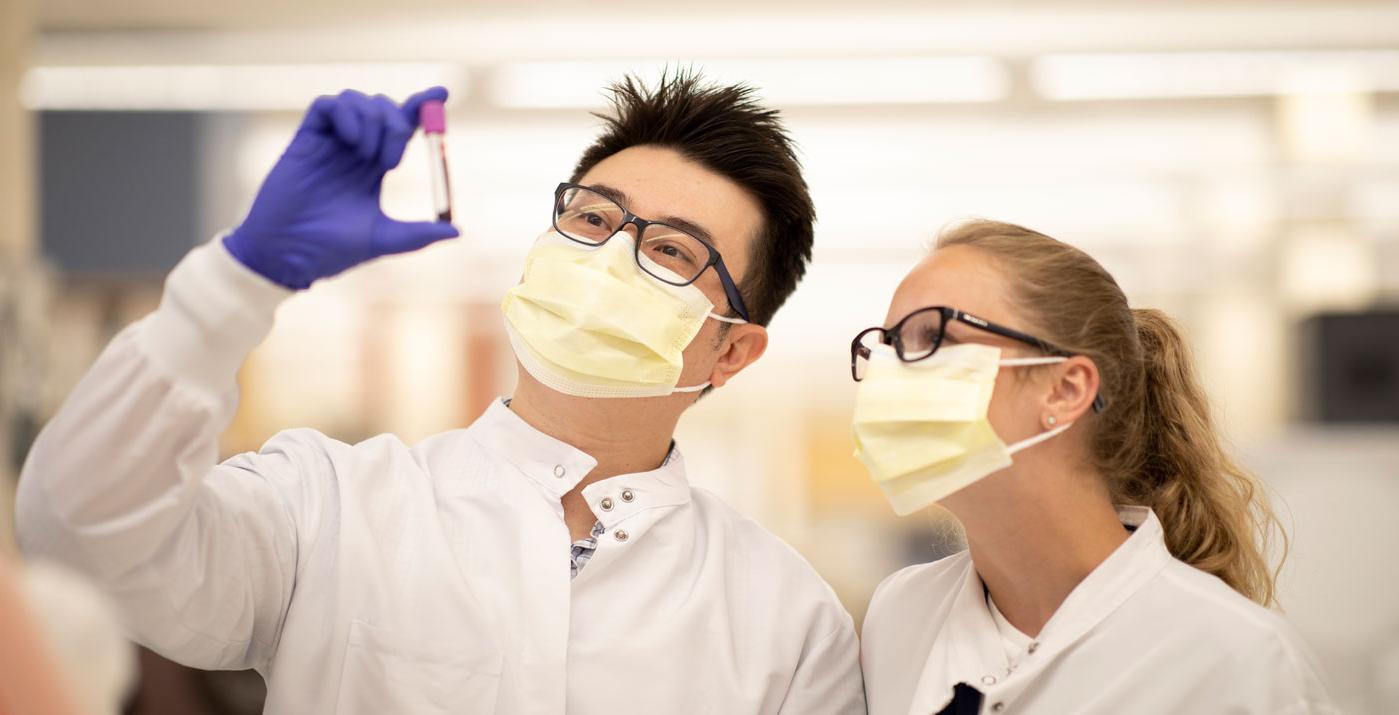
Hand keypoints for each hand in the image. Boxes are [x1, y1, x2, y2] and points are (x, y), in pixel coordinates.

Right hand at [223, 87, 458, 288]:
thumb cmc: (333, 250)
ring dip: (373, 120)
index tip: (442, 94)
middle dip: (397, 122)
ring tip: (368, 157)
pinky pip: (326, 105)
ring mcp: (330, 142)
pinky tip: (352, 142)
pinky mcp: (305, 140)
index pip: (403, 125)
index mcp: (376, 166)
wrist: (290, 254)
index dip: (421, 105)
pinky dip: (345, 113)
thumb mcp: (384, 239)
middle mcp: (355, 149)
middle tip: (392, 161)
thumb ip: (420, 234)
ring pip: (357, 100)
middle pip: (384, 108)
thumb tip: (457, 231)